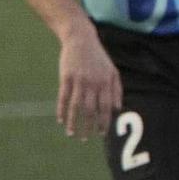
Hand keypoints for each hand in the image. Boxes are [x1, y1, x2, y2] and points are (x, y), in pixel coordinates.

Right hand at [57, 25, 120, 139]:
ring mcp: (79, 80)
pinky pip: (63, 98)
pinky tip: (61, 120)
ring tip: (72, 134)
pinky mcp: (66, 78)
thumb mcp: (112, 71)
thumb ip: (116, 89)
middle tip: (85, 139)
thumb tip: (117, 108)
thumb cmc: (98, 58)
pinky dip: (62, 110)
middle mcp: (93, 83)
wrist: (81, 40)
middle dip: (88, 126)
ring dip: (74, 122)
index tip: (101, 134)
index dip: (104, 121)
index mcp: (106, 83)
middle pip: (90, 110)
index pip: (106, 107)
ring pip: (76, 107)